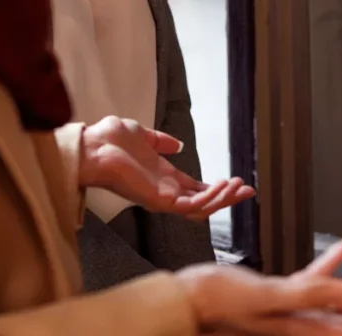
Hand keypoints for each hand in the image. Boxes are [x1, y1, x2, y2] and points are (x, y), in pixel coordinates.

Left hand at [79, 116, 254, 220]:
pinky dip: (210, 197)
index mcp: (163, 178)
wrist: (92, 146)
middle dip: (228, 198)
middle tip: (249, 190)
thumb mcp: (142, 135)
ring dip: (223, 198)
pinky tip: (224, 185)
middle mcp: (166, 191)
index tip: (238, 182)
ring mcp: (164, 198)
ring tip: (241, 186)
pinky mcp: (161, 201)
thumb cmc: (110, 140)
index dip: (216, 187)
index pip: (195, 187)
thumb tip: (177, 144)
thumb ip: (160, 142)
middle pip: (204, 202)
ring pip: (201, 207)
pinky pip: (192, 205)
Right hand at [176, 239, 341, 334]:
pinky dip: (330, 267)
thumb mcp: (263, 296)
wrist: (184, 303)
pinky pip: (313, 284)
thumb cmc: (216, 301)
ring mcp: (291, 314)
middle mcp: (301, 325)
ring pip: (340, 307)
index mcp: (301, 328)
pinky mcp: (278, 299)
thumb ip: (305, 294)